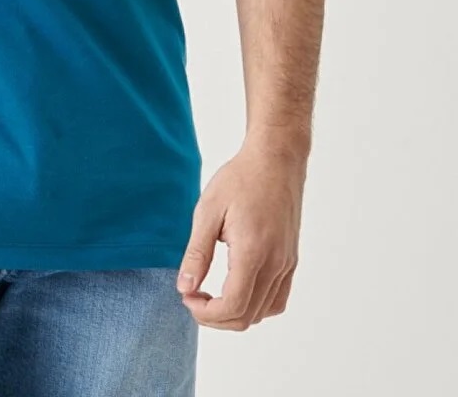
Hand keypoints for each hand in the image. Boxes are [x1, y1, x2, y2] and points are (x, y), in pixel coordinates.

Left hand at [175, 136, 306, 329]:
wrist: (275, 159)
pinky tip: (237, 289)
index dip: (205, 313)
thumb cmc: (240, 179)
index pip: (232, 306)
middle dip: (215, 317)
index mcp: (253, 252)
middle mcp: (275, 264)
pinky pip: (277, 299)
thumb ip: (197, 253)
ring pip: (262, 312)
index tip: (187, 295)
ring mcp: (286, 264)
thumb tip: (185, 288)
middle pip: (246, 317)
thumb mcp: (208, 210)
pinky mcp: (291, 260)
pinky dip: (255, 306)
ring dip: (234, 314)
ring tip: (211, 294)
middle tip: (193, 295)